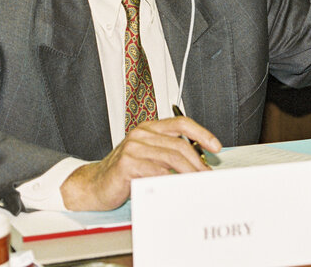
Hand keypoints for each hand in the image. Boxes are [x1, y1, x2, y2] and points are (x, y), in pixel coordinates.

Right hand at [59, 117, 221, 210]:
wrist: (94, 185)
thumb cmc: (123, 173)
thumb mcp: (149, 158)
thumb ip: (169, 155)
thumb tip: (199, 165)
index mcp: (148, 128)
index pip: (181, 123)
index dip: (201, 133)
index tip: (215, 146)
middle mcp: (141, 134)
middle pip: (180, 145)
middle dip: (198, 163)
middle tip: (207, 176)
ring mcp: (133, 147)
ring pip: (172, 158)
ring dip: (189, 173)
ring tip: (197, 183)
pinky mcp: (127, 163)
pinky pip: (156, 172)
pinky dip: (171, 181)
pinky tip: (177, 187)